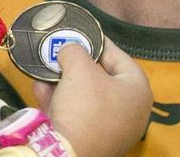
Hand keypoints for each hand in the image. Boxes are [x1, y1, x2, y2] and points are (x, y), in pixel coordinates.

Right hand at [32, 36, 151, 156]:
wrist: (67, 151)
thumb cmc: (84, 104)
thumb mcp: (79, 67)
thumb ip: (75, 50)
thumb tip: (69, 50)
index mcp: (138, 91)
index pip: (121, 58)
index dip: (99, 42)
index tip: (81, 34)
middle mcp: (131, 112)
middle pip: (102, 79)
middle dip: (77, 65)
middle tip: (62, 53)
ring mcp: (113, 130)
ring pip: (86, 99)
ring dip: (64, 83)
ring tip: (46, 70)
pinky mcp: (93, 142)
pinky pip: (77, 116)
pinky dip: (60, 102)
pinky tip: (40, 90)